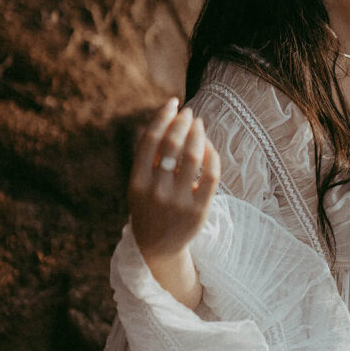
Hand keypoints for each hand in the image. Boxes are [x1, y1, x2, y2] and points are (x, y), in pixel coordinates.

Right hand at [129, 98, 220, 262]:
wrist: (158, 247)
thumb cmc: (149, 207)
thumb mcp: (138, 185)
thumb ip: (147, 157)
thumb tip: (162, 118)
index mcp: (137, 183)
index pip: (150, 141)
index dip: (162, 117)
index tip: (173, 103)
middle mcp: (156, 191)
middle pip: (172, 144)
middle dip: (182, 122)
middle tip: (189, 113)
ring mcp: (178, 201)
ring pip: (194, 156)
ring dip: (199, 134)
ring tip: (199, 125)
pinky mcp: (199, 210)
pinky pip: (210, 175)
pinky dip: (212, 155)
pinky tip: (209, 146)